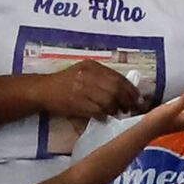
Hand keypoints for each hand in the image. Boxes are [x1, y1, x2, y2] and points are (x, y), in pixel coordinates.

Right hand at [31, 61, 145, 125]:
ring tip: (118, 113)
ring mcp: (82, 90)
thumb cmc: (66, 81)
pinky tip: (105, 117)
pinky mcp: (77, 103)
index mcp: (92, 66)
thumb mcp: (84, 71)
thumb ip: (102, 77)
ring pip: (108, 101)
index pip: (118, 77)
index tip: (138, 98)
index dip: (131, 89)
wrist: (44, 90)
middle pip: (115, 89)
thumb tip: (125, 88)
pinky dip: (104, 115)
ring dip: (116, 109)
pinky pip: (97, 111)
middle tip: (132, 108)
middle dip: (127, 101)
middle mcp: (88, 75)